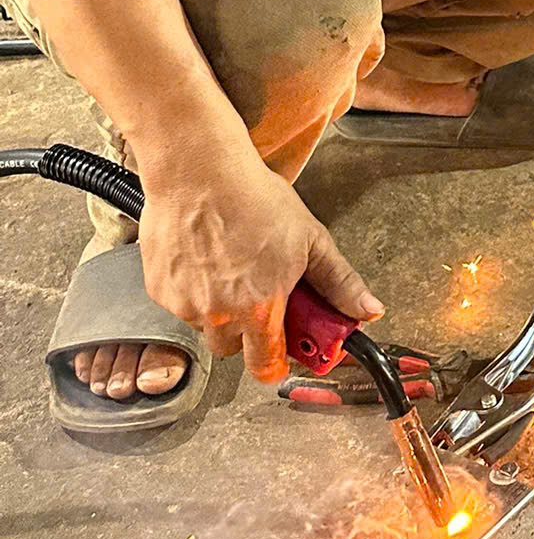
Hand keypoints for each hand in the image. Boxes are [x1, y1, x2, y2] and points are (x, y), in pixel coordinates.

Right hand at [136, 138, 382, 383]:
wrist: (199, 171)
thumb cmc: (253, 197)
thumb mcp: (312, 240)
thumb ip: (340, 284)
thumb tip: (368, 311)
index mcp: (260, 308)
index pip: (266, 366)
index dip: (277, 362)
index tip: (283, 350)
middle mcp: (219, 314)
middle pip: (234, 348)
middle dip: (249, 329)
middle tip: (259, 294)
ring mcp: (185, 304)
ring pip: (206, 326)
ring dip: (219, 309)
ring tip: (231, 266)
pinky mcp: (160, 291)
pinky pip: (180, 306)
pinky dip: (193, 291)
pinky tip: (206, 258)